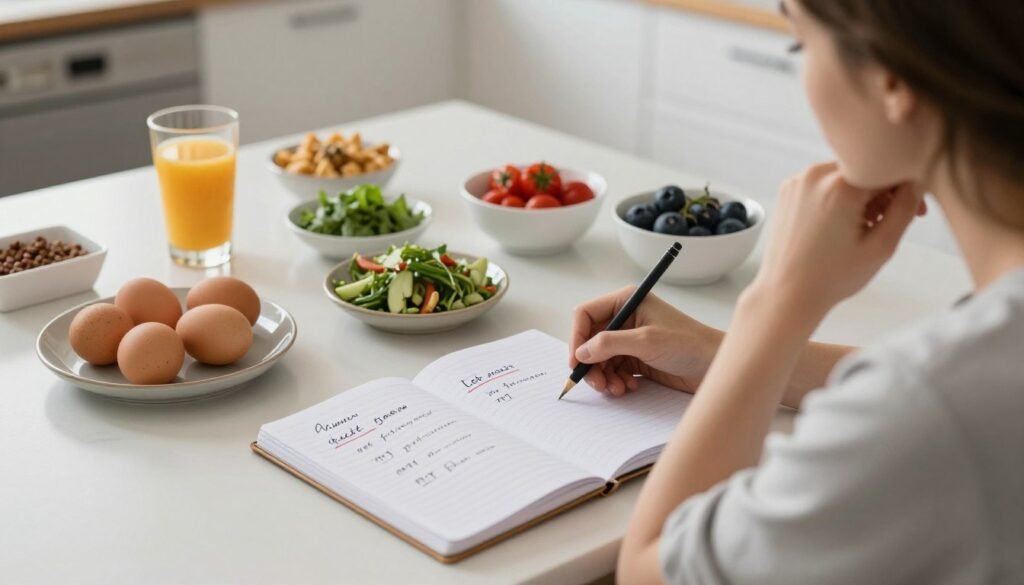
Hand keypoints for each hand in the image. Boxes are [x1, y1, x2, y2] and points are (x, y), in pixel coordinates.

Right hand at [570, 287, 721, 395]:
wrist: (714, 365)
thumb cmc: (688, 344)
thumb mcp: (646, 341)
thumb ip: (610, 344)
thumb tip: (581, 352)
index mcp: (627, 301)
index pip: (586, 315)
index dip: (577, 338)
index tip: (576, 362)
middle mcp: (626, 318)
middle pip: (590, 340)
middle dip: (591, 363)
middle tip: (598, 384)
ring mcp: (630, 339)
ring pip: (600, 358)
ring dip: (603, 376)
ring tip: (616, 389)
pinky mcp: (637, 358)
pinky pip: (613, 370)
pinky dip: (616, 381)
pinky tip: (629, 387)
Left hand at [751, 162, 923, 317]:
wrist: (786, 293)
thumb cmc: (832, 277)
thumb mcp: (881, 246)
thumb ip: (905, 208)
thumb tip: (916, 182)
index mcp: (840, 185)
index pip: (890, 170)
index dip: (908, 190)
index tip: (915, 213)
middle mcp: (816, 175)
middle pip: (866, 170)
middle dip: (884, 193)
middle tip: (888, 224)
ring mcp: (798, 181)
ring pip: (844, 175)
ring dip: (860, 195)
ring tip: (862, 228)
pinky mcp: (787, 190)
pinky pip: (823, 184)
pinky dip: (836, 197)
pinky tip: (839, 225)